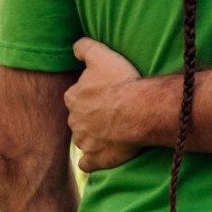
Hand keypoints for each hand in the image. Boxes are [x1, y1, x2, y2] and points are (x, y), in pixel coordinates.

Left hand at [65, 38, 147, 171]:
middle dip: (90, 117)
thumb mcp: (101, 55)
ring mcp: (84, 141)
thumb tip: (74, 47)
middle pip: (79, 118)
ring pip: (83, 139)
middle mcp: (74, 120)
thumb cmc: (121, 82)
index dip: (89, 95)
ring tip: (112, 133)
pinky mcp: (97, 158)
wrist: (137, 111)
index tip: (104, 94)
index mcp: (73, 97)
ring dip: (93, 137)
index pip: (75, 96)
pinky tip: (100, 157)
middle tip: (111, 113)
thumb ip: (84, 47)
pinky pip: (88, 163)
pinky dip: (91, 161)